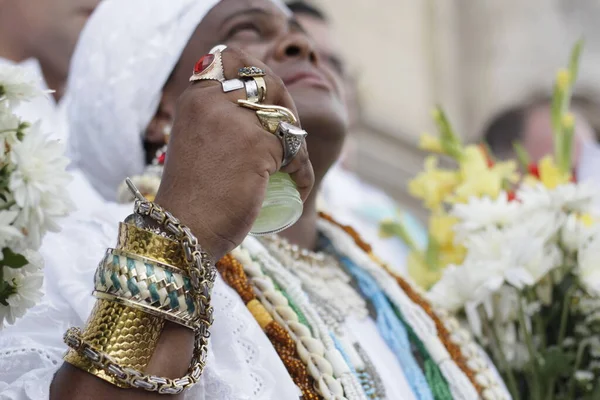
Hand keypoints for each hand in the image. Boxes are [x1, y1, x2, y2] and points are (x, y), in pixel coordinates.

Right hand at [154, 47, 313, 259]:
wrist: (185, 229)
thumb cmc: (194, 194)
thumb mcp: (198, 140)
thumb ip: (218, 117)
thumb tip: (265, 108)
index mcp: (194, 96)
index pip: (232, 56)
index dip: (258, 71)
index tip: (269, 99)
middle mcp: (211, 100)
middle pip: (268, 81)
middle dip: (287, 105)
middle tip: (289, 137)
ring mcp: (234, 120)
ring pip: (286, 116)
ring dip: (298, 142)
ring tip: (293, 168)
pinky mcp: (257, 146)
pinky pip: (296, 151)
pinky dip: (303, 172)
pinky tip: (299, 187)